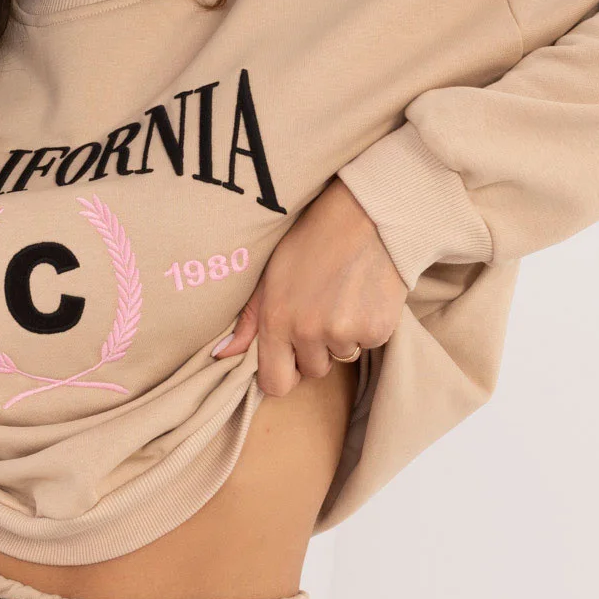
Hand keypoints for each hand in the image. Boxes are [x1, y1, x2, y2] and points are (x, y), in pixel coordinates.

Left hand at [214, 177, 407, 397]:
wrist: (366, 215)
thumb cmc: (313, 241)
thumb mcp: (270, 275)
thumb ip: (248, 320)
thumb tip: (221, 355)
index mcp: (276, 321)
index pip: (275, 384)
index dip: (285, 374)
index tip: (292, 358)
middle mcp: (308, 332)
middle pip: (313, 371)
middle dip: (317, 350)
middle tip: (323, 310)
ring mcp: (344, 333)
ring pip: (342, 356)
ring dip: (344, 337)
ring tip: (345, 297)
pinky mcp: (377, 330)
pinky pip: (370, 344)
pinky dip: (369, 326)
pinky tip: (365, 295)